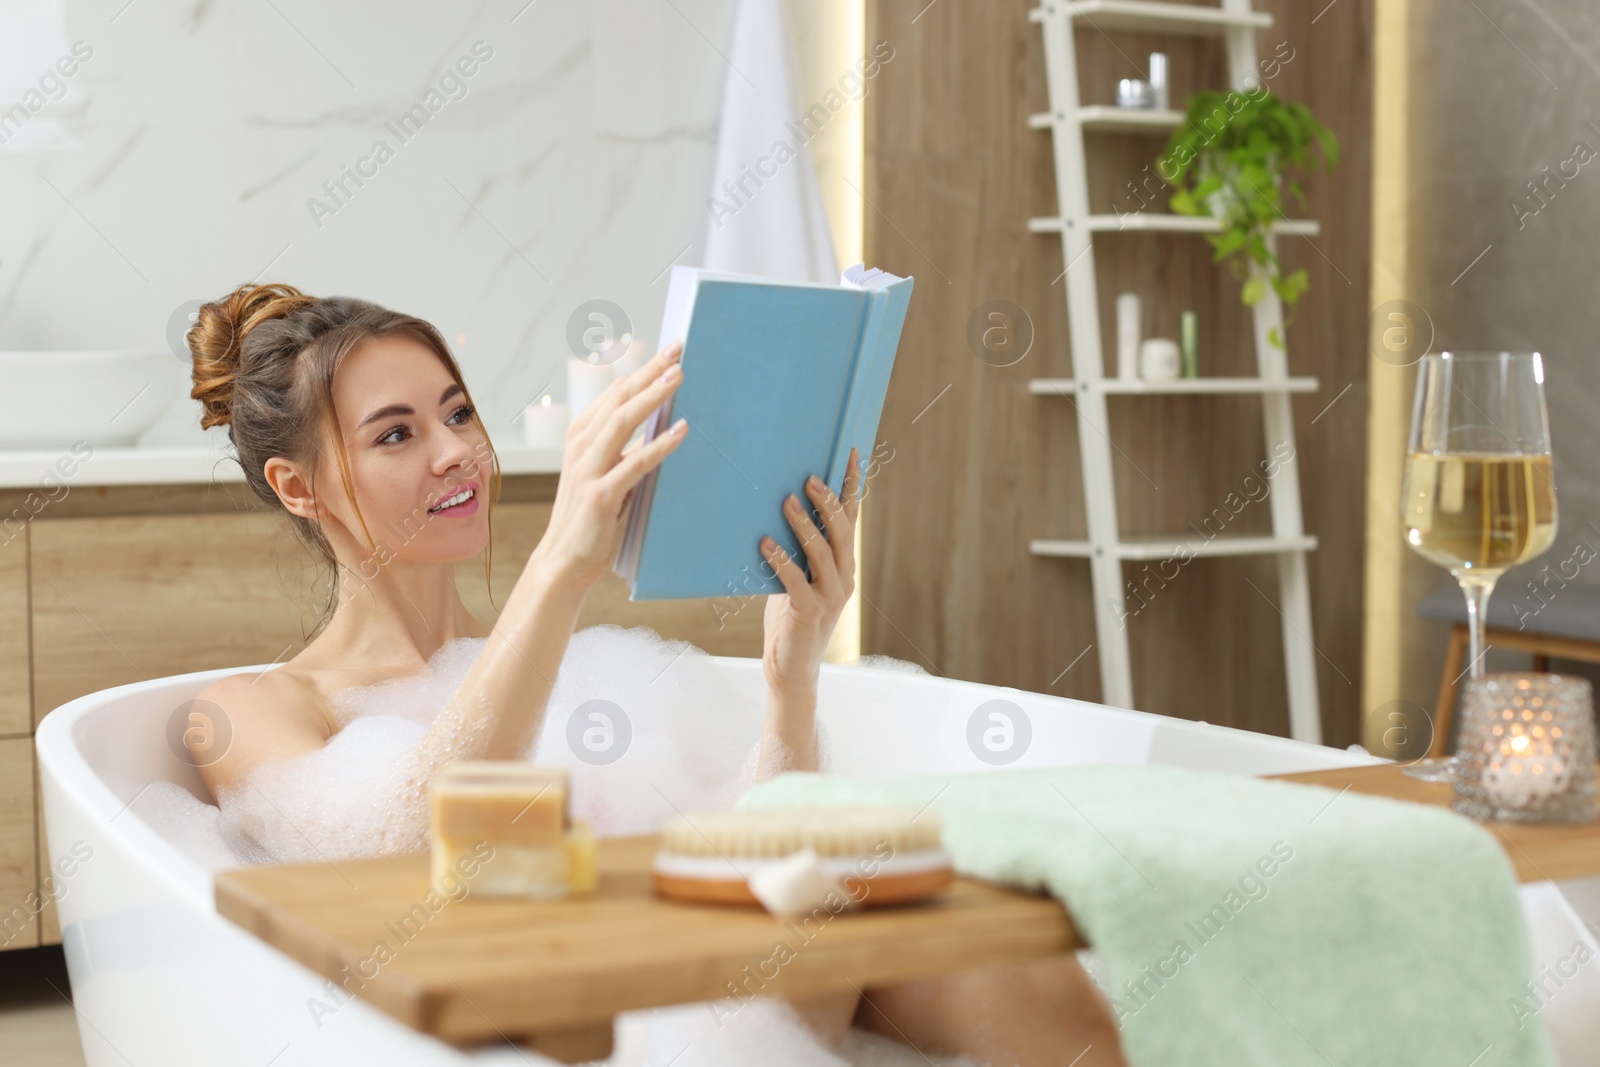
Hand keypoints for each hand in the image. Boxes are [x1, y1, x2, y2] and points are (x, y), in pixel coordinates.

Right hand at [533, 342, 688, 589]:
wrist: (563, 562)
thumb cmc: (590, 519)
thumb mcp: (606, 475)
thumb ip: (624, 451)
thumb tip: (660, 429)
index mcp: (581, 437)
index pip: (615, 393)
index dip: (641, 370)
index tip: (668, 352)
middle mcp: (581, 447)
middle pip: (619, 398)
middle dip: (649, 370)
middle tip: (678, 348)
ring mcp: (588, 469)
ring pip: (623, 421)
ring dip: (653, 396)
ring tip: (679, 376)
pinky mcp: (600, 495)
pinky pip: (635, 463)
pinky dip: (659, 445)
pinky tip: (681, 431)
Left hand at [760, 447, 861, 693]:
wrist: (790, 668)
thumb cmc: (789, 619)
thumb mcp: (797, 578)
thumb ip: (798, 550)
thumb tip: (781, 506)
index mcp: (845, 565)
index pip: (852, 519)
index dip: (853, 486)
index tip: (851, 453)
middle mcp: (844, 578)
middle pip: (842, 531)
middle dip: (828, 501)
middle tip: (810, 477)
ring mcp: (830, 596)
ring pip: (823, 552)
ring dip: (804, 525)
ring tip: (787, 502)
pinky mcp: (809, 612)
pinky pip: (796, 581)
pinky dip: (781, 560)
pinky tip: (764, 544)